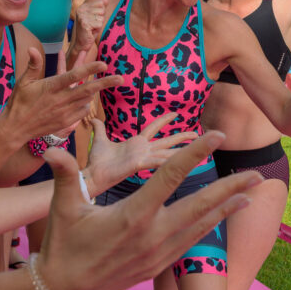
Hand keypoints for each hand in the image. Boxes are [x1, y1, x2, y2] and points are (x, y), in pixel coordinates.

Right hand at [0, 48, 121, 141]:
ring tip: (103, 84)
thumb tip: (33, 48)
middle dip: (105, 83)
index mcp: (51, 87)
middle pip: (87, 89)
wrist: (16, 128)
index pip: (74, 76)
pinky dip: (86, 104)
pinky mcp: (65, 122)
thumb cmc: (19, 102)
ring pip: (86, 100)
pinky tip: (84, 99)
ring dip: (95, 91)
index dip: (89, 68)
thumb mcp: (24, 82)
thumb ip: (33, 65)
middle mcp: (60, 99)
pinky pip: (81, 111)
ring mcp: (64, 112)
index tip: (103, 64)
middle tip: (121, 78)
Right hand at [33, 131, 260, 289]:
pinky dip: (210, 227)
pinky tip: (220, 217)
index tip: (215, 137)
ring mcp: (158, 253)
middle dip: (231, 189)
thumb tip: (53, 148)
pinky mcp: (158, 265)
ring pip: (201, 226)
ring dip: (227, 208)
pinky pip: (191, 241)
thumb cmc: (64, 244)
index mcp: (133, 215)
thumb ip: (65, 174)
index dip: (195, 154)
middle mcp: (152, 235)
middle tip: (257, 175)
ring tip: (249, 194)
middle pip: (201, 206)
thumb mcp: (64, 207)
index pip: (170, 177)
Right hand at [72, 0, 106, 58]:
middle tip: (93, 25)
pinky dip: (97, 29)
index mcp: (83, 6)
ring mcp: (82, 16)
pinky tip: (91, 31)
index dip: (100, 13)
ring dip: (99, 25)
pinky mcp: (84, 24)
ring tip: (92, 28)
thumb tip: (106, 0)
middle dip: (100, 19)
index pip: (101, 4)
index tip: (93, 19)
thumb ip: (101, 7)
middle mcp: (81, 10)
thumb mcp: (96, 16)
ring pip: (101, 18)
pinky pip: (99, 24)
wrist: (82, 43)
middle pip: (102, 10)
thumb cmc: (90, 30)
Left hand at [82, 115, 198, 194]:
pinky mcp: (140, 164)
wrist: (92, 175)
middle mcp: (143, 151)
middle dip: (182, 137)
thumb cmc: (97, 162)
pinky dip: (171, 160)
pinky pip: (159, 161)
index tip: (176, 114)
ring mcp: (143, 158)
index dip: (164, 120)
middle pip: (167, 141)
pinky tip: (184, 158)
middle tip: (198, 133)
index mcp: (136, 144)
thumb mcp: (100, 140)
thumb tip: (93, 119)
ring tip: (198, 146)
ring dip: (183, 149)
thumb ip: (99, 129)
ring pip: (168, 151)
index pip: (154, 128)